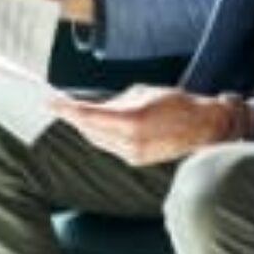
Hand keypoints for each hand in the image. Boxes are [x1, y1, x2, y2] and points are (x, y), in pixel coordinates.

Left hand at [48, 85, 235, 166]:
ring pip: (98, 139)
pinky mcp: (136, 160)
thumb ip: (117, 101)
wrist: (203, 128)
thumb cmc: (178, 104)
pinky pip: (110, 146)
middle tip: (61, 105)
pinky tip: (101, 124)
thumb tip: (97, 107)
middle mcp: (130, 142)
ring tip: (79, 112)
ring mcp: (133, 154)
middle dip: (75, 117)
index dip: (67, 109)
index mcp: (132, 121)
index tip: (51, 103)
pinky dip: (102, 134)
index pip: (89, 116)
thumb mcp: (145, 92)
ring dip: (87, 126)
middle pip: (89, 130)